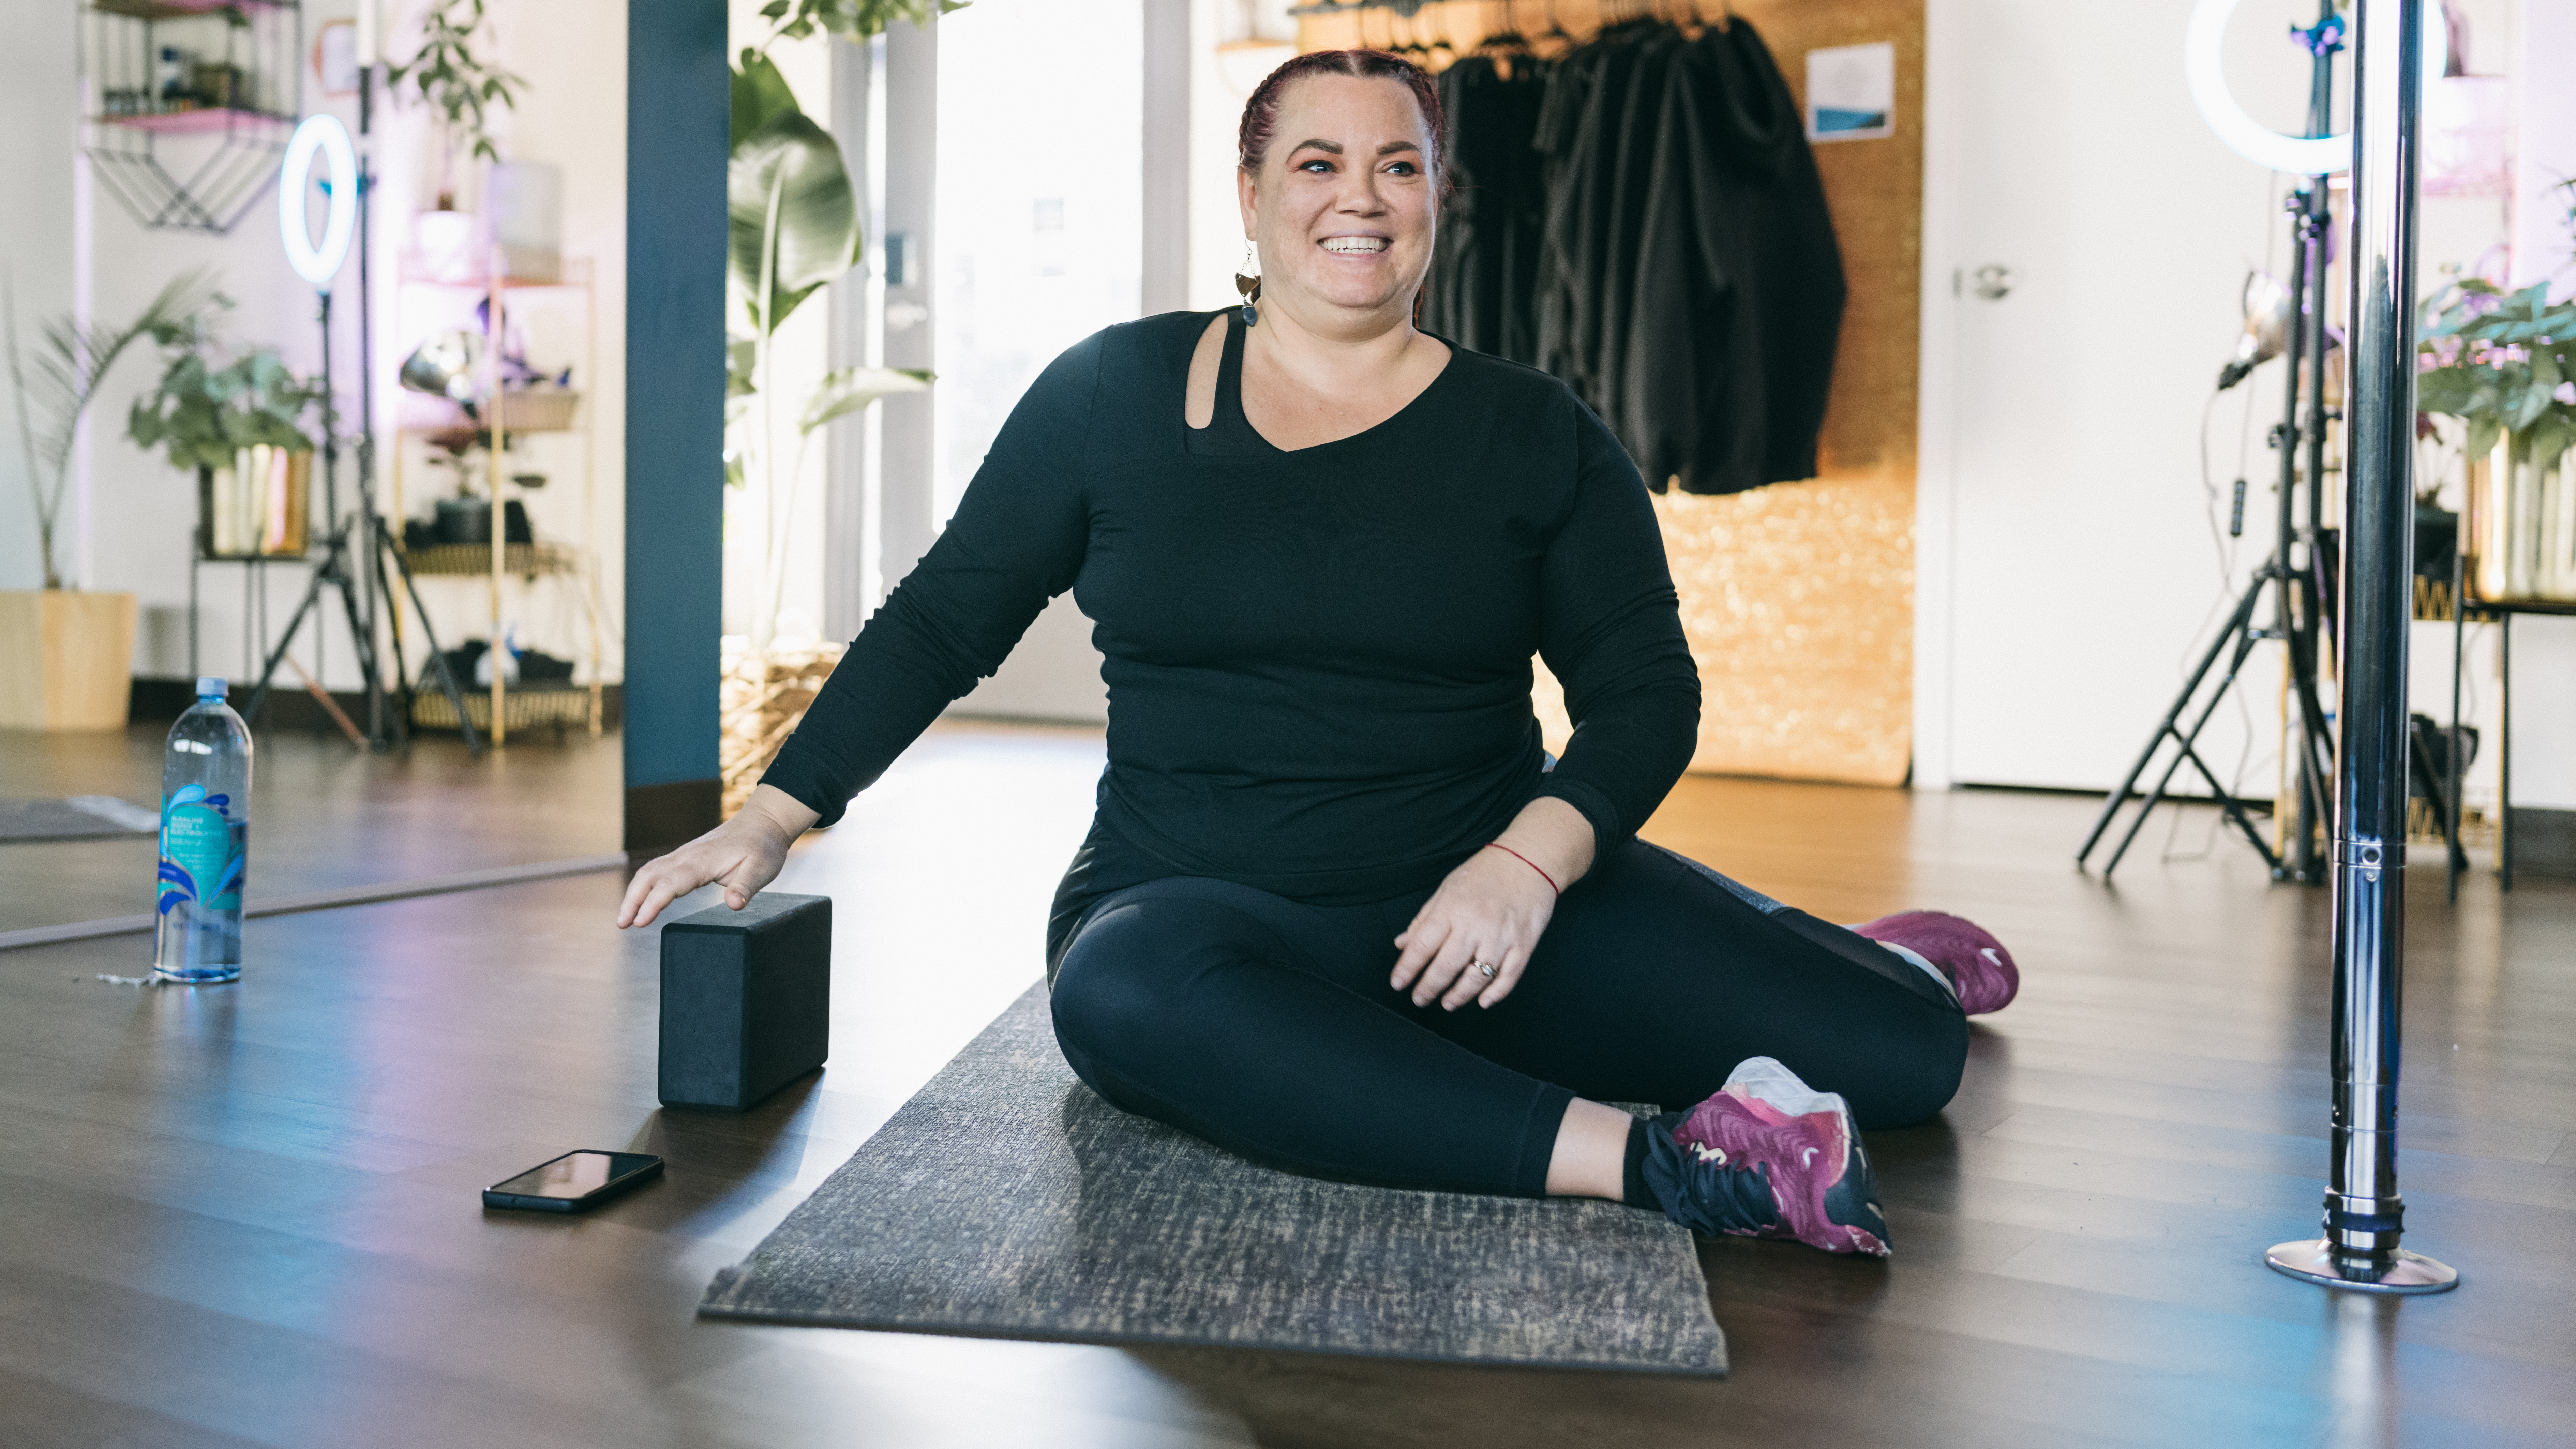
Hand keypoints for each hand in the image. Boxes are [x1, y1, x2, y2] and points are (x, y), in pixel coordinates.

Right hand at [615, 785, 819, 928]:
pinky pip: (656, 869)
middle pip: (649, 875)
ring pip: (648, 871)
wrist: (762, 823)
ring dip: (633, 893)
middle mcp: (687, 855)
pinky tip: (639, 901)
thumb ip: (746, 887)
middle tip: (622, 925)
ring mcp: (683, 854)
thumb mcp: (762, 868)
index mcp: (702, 860)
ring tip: (624, 919)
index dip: (653, 903)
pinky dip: (642, 885)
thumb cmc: (762, 847)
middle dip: (632, 900)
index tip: (640, 921)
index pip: (670, 883)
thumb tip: (734, 904)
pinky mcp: (684, 857)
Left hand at [1391, 845, 1559, 1009]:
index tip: (1397, 984)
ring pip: (1476, 978)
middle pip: (1446, 966)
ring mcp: (1501, 936)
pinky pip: (1508, 977)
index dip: (1406, 969)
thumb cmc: (1483, 873)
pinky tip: (1482, 1002)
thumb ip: (1424, 919)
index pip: (1421, 945)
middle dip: (1428, 988)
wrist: (1529, 859)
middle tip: (1419, 999)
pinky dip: (1495, 993)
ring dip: (1458, 996)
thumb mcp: (1447, 888)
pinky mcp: (1523, 944)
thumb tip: (1402, 944)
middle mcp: (1474, 924)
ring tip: (1447, 1003)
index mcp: (1451, 908)